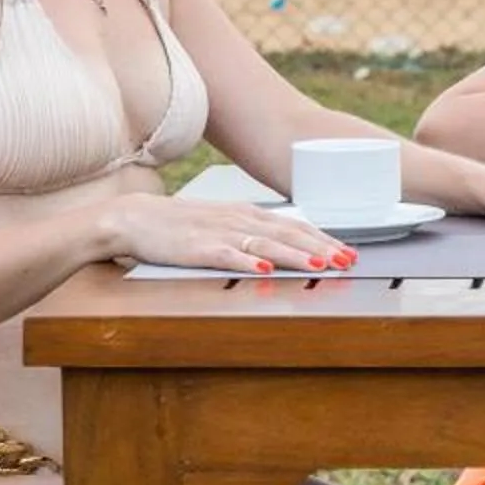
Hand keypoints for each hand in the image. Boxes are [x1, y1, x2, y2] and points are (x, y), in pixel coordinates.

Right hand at [112, 198, 354, 273]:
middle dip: (320, 247)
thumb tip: (287, 246)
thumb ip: (254, 232)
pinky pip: (226, 255)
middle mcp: (239, 219)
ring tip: (318, 265)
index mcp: (247, 214)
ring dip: (294, 255)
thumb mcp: (224, 222)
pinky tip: (264, 270)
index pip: (294, 226)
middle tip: (346, 260)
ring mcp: (218, 232)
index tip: (347, 251)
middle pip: (287, 234)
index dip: (323, 239)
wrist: (136, 217)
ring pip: (264, 244)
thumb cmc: (182, 224)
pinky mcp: (197, 248)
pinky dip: (247, 262)